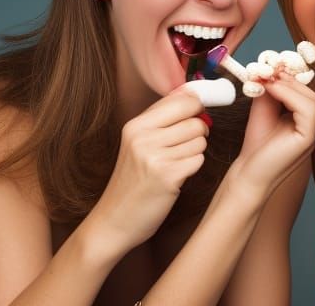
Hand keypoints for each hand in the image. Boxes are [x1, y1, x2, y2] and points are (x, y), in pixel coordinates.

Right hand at [86, 91, 208, 260]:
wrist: (115, 218)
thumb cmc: (131, 181)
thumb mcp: (136, 144)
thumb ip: (160, 121)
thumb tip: (192, 95)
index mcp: (135, 124)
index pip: (178, 99)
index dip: (195, 104)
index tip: (199, 111)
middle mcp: (143, 136)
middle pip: (193, 118)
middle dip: (199, 129)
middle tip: (188, 142)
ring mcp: (154, 156)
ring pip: (199, 139)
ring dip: (196, 150)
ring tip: (180, 161)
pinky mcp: (168, 177)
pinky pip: (198, 160)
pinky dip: (194, 167)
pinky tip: (180, 175)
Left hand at [232, 74, 314, 196]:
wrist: (250, 171)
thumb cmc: (256, 143)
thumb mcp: (262, 108)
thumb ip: (269, 90)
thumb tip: (271, 70)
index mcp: (301, 120)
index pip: (304, 93)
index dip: (289, 77)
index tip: (271, 67)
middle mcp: (309, 127)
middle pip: (311, 95)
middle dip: (289, 80)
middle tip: (268, 72)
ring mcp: (310, 134)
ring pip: (313, 102)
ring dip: (289, 86)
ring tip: (268, 82)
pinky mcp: (307, 140)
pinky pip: (308, 112)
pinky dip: (290, 96)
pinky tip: (272, 91)